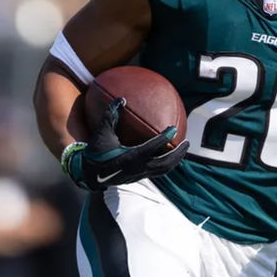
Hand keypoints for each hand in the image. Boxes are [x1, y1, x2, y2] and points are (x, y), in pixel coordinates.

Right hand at [62, 98, 188, 190]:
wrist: (88, 174)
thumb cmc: (96, 151)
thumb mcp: (101, 133)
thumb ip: (111, 115)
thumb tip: (121, 99)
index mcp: (131, 157)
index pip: (153, 147)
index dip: (164, 137)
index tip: (173, 128)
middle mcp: (138, 168)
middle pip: (165, 163)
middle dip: (178, 153)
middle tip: (187, 142)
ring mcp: (139, 175)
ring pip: (163, 170)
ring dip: (175, 161)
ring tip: (183, 151)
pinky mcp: (138, 178)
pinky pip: (157, 173)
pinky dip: (166, 165)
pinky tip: (169, 157)